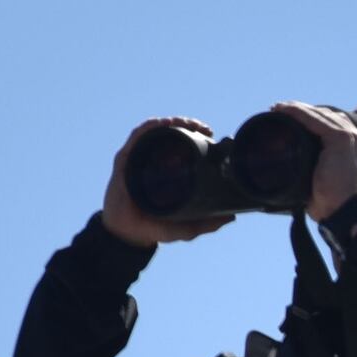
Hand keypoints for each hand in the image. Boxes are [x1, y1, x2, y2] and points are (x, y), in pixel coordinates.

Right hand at [101, 117, 231, 248]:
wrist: (126, 233)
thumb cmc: (154, 227)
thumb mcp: (186, 228)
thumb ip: (207, 224)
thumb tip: (232, 217)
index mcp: (171, 173)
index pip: (186, 147)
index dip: (198, 136)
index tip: (210, 133)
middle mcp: (155, 162)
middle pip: (171, 135)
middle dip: (186, 125)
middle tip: (200, 126)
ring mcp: (140, 159)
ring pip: (155, 133)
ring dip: (169, 123)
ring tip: (182, 122)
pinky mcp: (125, 161)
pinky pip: (136, 139)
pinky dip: (148, 129)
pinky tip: (160, 125)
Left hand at [270, 100, 356, 219]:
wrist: (343, 210)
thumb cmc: (333, 202)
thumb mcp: (325, 179)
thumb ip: (317, 166)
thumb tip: (293, 167)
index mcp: (356, 147)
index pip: (332, 124)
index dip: (310, 119)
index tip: (289, 118)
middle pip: (326, 116)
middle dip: (302, 112)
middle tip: (280, 110)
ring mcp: (351, 137)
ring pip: (319, 115)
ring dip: (297, 109)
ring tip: (278, 108)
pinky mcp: (341, 138)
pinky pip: (315, 119)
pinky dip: (297, 112)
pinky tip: (283, 110)